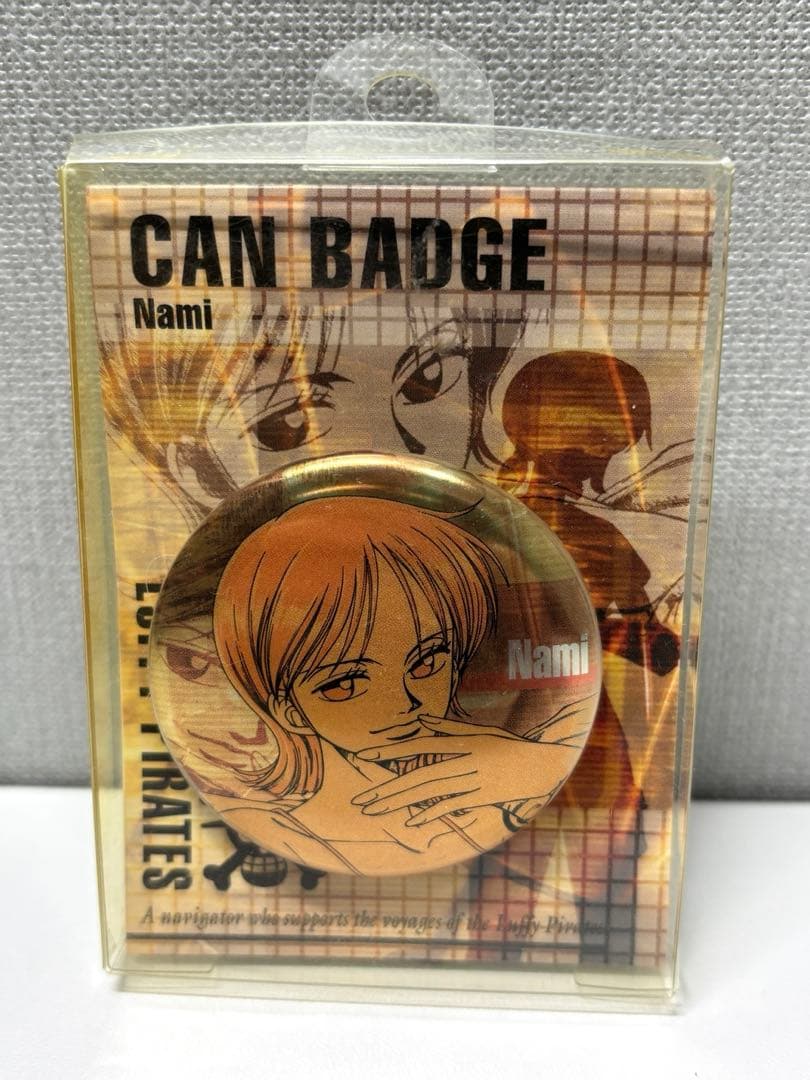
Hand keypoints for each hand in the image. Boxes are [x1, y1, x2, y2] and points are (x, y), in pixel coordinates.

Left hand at [350, 715, 577, 826]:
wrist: (540, 765)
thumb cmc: (507, 744)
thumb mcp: (478, 731)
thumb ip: (447, 728)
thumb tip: (420, 718)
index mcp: (459, 743)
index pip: (417, 746)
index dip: (389, 751)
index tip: (363, 756)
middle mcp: (461, 763)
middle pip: (417, 776)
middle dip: (386, 789)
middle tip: (359, 800)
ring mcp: (470, 782)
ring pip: (428, 793)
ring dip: (398, 802)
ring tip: (373, 809)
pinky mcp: (478, 798)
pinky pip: (451, 807)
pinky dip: (431, 814)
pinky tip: (411, 823)